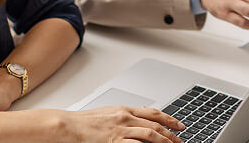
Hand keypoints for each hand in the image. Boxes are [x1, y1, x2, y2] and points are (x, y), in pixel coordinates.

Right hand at [61, 106, 184, 142]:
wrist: (68, 126)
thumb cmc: (83, 121)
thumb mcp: (107, 112)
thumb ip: (123, 114)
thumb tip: (137, 115)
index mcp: (124, 110)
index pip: (153, 113)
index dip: (169, 119)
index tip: (179, 125)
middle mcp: (125, 118)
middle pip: (155, 125)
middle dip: (171, 134)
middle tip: (180, 140)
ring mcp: (121, 131)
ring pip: (151, 135)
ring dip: (165, 141)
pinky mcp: (115, 142)